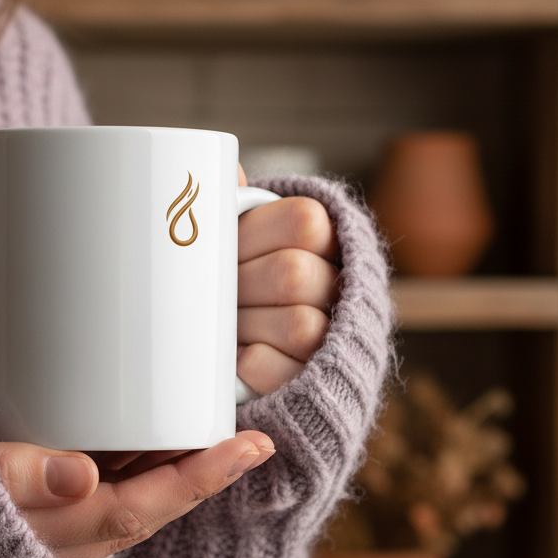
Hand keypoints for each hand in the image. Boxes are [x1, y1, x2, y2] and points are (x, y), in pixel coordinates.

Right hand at [0, 432, 274, 557]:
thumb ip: (14, 476)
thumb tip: (81, 474)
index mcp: (49, 533)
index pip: (146, 505)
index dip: (203, 477)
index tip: (253, 445)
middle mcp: (57, 541)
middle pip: (148, 507)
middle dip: (198, 473)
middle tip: (243, 430)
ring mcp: (45, 533)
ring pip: (123, 502)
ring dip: (163, 469)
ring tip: (193, 424)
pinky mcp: (27, 517)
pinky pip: (91, 496)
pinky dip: (121, 469)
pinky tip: (124, 438)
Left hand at [237, 165, 338, 393]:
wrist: (230, 364)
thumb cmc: (232, 287)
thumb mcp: (234, 243)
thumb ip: (232, 207)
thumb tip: (226, 170)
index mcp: (324, 243)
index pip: (305, 221)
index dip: (256, 235)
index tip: (227, 246)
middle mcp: (338, 290)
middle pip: (294, 275)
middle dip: (244, 284)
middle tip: (218, 291)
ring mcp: (331, 342)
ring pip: (299, 324)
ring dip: (247, 324)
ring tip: (226, 326)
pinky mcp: (310, 387)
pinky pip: (277, 368)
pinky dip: (249, 362)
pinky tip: (235, 356)